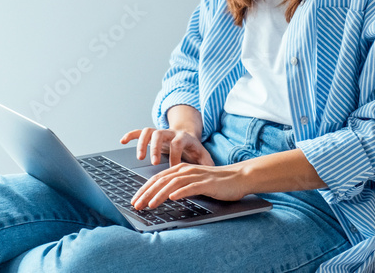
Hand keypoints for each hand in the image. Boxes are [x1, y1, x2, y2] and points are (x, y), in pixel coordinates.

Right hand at [120, 128, 213, 166]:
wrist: (187, 135)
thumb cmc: (193, 149)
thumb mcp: (202, 154)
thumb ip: (206, 162)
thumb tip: (212, 172)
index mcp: (183, 138)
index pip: (178, 143)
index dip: (175, 155)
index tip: (173, 168)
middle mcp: (170, 133)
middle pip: (160, 135)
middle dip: (156, 148)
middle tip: (154, 163)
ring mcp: (159, 132)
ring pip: (148, 131)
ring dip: (142, 143)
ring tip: (139, 157)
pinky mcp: (152, 135)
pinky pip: (139, 131)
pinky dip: (131, 135)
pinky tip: (123, 141)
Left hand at [131, 163, 246, 209]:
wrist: (239, 177)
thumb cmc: (217, 183)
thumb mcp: (195, 182)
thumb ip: (180, 186)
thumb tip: (164, 196)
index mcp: (181, 169)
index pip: (157, 179)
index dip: (144, 189)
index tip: (135, 200)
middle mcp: (186, 170)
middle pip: (161, 180)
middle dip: (146, 193)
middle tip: (136, 205)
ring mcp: (197, 176)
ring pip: (172, 184)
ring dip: (159, 194)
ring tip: (149, 205)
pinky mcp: (207, 183)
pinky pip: (191, 187)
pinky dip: (180, 192)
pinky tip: (172, 197)